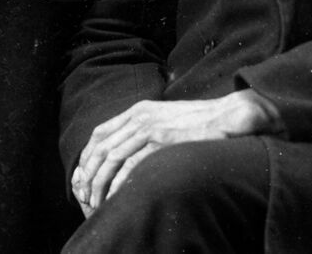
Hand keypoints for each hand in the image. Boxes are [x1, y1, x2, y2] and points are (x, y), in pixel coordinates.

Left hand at [71, 89, 280, 214]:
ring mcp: (150, 128)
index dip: (88, 155)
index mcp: (139, 110)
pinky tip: (117, 197)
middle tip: (86, 195)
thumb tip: (131, 152)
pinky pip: (131, 166)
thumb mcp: (166, 120)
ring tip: (97, 202)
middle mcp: (140, 116)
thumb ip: (147, 131)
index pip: (101, 132)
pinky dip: (119, 184)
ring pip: (111, 158)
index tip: (84, 176)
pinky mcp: (161, 141)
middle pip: (101, 147)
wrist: (227, 116)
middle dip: (89, 174)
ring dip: (100, 183)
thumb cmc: (200, 122)